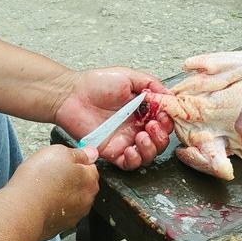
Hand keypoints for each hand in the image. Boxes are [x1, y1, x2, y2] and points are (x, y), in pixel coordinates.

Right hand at [12, 145, 99, 239]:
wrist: (22, 209)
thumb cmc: (38, 181)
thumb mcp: (60, 152)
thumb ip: (79, 153)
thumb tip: (90, 153)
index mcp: (90, 180)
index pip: (91, 167)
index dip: (76, 162)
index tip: (64, 161)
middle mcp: (86, 200)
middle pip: (82, 184)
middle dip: (70, 179)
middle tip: (51, 174)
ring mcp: (74, 215)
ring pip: (71, 199)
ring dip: (61, 194)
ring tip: (43, 188)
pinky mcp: (60, 226)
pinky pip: (60, 212)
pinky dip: (53, 207)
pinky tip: (41, 201)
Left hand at [54, 67, 171, 170]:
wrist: (71, 94)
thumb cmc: (96, 83)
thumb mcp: (128, 76)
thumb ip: (151, 83)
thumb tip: (170, 96)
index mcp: (143, 110)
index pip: (164, 121)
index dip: (168, 121)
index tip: (163, 115)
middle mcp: (136, 127)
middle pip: (160, 141)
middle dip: (161, 136)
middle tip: (152, 126)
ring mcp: (125, 141)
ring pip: (148, 155)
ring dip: (151, 148)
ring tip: (141, 136)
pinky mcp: (112, 152)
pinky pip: (130, 164)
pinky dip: (135, 160)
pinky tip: (131, 150)